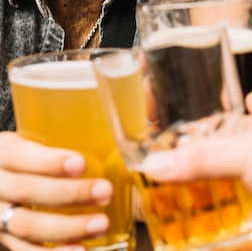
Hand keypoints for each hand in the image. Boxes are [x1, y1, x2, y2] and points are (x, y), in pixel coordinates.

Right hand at [0, 132, 112, 249]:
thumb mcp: (37, 137)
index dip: (49, 161)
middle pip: (26, 191)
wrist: (2, 177)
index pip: (21, 155)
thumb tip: (133, 118)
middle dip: (69, 194)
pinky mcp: (3, 239)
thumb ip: (69, 132)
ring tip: (101, 224)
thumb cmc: (31, 152)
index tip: (81, 163)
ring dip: (66, 228)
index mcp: (4, 151)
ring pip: (26, 225)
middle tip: (105, 191)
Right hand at [141, 113, 251, 250]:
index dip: (177, 149)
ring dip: (187, 221)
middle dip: (177, 190)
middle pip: (206, 180)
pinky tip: (180, 244)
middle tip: (141, 198)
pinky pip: (228, 244)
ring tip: (151, 225)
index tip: (144, 160)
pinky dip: (207, 244)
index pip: (207, 139)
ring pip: (214, 215)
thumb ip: (203, 157)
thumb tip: (155, 164)